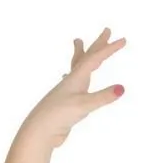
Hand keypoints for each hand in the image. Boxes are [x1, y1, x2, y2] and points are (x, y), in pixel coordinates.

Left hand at [24, 27, 125, 149]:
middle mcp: (71, 80)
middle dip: (98, 44)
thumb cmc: (58, 116)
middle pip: (86, 57)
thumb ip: (103, 97)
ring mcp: (67, 91)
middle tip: (107, 30)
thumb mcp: (84, 106)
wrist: (39, 132)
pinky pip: (70, 84)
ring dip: (80, 55)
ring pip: (76, 68)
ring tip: (78, 44)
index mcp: (76, 77)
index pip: (95, 58)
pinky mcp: (64, 103)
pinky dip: (71, 75)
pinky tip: (66, 77)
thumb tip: (121, 89)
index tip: (122, 40)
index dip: (109, 49)